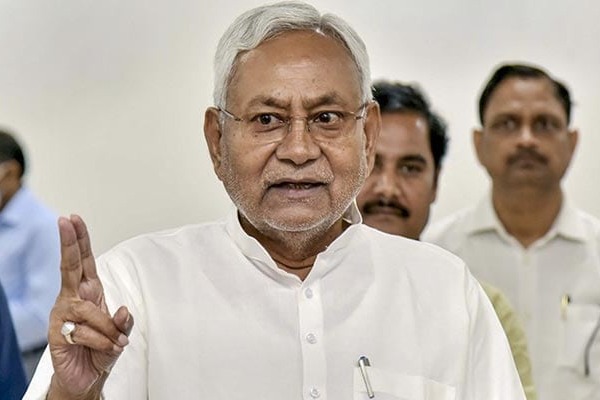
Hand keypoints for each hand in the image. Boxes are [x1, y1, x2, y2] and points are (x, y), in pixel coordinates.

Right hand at [47, 215, 133, 398]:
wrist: (87, 377)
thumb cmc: (102, 349)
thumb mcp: (120, 333)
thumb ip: (124, 321)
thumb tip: (123, 310)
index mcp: (89, 291)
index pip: (84, 261)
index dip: (79, 240)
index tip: (73, 219)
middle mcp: (73, 298)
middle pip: (70, 266)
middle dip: (69, 243)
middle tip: (66, 220)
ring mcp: (63, 315)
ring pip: (89, 311)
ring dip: (108, 329)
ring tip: (117, 342)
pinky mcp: (58, 334)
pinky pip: (86, 333)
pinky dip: (103, 343)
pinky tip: (104, 349)